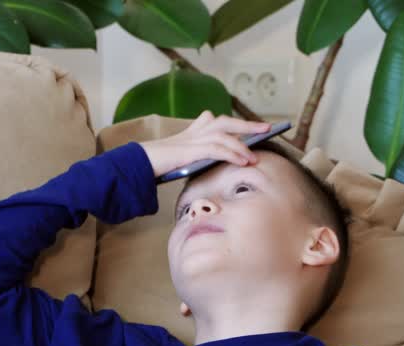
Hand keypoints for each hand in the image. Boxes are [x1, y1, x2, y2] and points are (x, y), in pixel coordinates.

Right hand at [137, 111, 272, 178]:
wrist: (137, 164)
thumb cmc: (155, 165)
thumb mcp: (178, 158)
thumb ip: (194, 156)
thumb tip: (208, 164)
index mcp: (191, 132)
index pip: (216, 122)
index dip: (235, 125)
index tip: (252, 128)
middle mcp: (194, 131)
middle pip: (225, 122)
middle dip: (247, 126)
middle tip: (266, 128)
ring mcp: (192, 138)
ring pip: (224, 134)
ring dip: (242, 145)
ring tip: (255, 156)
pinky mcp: (190, 149)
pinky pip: (217, 148)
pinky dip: (232, 153)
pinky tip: (243, 161)